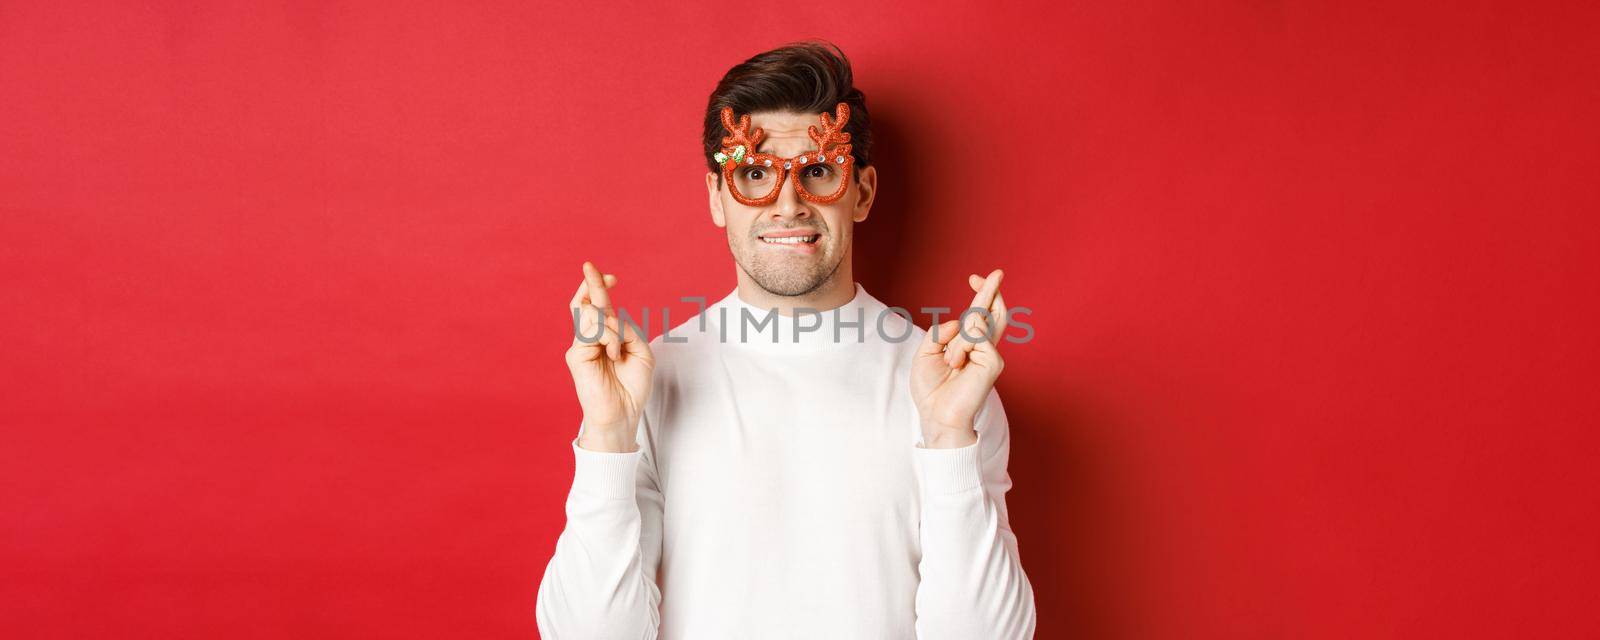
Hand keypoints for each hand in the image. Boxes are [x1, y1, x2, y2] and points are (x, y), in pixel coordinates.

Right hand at [565, 261, 653, 452]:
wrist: (623, 413)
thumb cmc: (633, 386)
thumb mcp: (641, 351)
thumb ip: (627, 329)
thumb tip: (608, 318)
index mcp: (607, 336)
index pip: (599, 307)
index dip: (601, 288)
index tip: (612, 277)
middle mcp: (591, 339)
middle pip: (585, 303)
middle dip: (591, 283)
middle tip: (591, 266)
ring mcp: (581, 346)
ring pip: (593, 316)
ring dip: (612, 328)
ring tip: (617, 351)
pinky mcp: (576, 355)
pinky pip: (592, 331)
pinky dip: (608, 338)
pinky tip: (612, 354)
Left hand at [910, 269, 1008, 447]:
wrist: (935, 415)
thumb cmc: (931, 389)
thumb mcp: (926, 353)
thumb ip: (940, 333)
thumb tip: (961, 320)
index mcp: (969, 346)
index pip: (979, 315)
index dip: (981, 294)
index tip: (975, 278)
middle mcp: (984, 348)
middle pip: (994, 312)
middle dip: (991, 291)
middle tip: (995, 273)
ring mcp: (991, 354)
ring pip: (975, 323)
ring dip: (955, 340)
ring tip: (950, 363)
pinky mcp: (993, 362)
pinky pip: (974, 337)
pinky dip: (959, 348)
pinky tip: (956, 365)